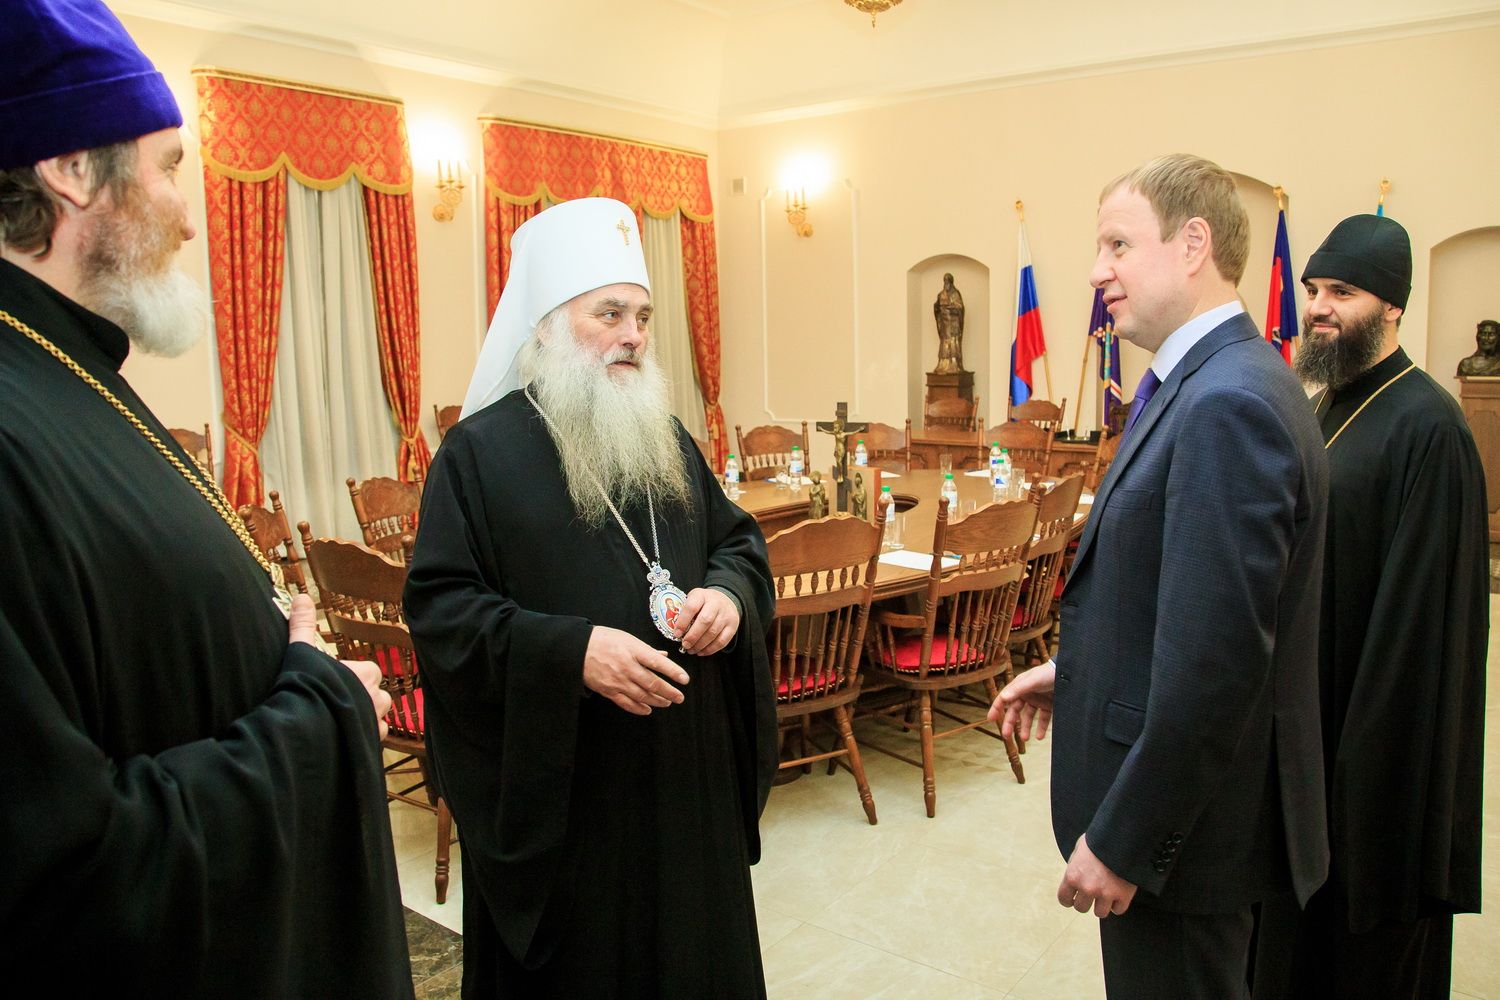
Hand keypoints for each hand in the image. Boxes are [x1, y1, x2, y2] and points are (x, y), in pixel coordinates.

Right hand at [288, 594, 390, 739]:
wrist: (302, 726)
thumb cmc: (305, 686)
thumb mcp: (301, 651)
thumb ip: (303, 624)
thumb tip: (301, 597)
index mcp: (367, 673)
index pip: (369, 672)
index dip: (352, 677)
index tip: (335, 681)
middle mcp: (377, 697)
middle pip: (377, 695)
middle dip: (363, 698)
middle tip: (336, 702)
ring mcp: (375, 722)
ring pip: (378, 719)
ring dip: (365, 719)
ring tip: (341, 721)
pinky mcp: (369, 743)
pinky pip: (373, 740)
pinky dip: (363, 739)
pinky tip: (344, 738)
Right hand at [583, 625, 690, 715]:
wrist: (577, 650)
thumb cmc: (604, 640)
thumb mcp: (627, 638)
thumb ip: (646, 649)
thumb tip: (663, 655)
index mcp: (633, 650)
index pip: (658, 662)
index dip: (673, 672)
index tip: (685, 679)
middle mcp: (627, 667)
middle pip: (653, 683)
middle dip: (669, 692)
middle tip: (680, 697)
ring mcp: (618, 681)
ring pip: (642, 696)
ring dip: (657, 701)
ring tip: (668, 702)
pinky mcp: (609, 691)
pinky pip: (627, 703)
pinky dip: (639, 708)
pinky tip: (648, 710)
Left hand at [673, 588, 739, 655]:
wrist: (725, 599)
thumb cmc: (704, 603)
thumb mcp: (693, 600)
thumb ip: (685, 613)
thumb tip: (677, 632)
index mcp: (702, 595)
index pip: (692, 607)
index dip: (683, 622)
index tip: (677, 633)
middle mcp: (716, 603)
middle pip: (705, 621)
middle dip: (693, 636)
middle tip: (685, 645)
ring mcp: (726, 615)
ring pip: (713, 633)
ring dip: (700, 645)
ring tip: (691, 650)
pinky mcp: (733, 626)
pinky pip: (722, 641)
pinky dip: (710, 649)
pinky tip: (701, 651)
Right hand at [988, 660, 1054, 741]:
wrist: (1069, 673)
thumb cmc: (1049, 673)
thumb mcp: (1032, 681)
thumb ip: (1018, 689)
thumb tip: (1003, 698)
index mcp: (1019, 686)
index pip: (1004, 698)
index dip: (996, 708)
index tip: (990, 719)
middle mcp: (1027, 694)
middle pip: (1015, 711)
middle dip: (1010, 723)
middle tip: (1006, 735)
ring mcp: (1038, 701)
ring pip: (1028, 717)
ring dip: (1025, 727)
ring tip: (1025, 738)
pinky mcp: (1048, 706)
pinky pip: (1043, 719)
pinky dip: (1041, 728)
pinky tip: (1039, 736)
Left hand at [1058, 834, 1136, 917]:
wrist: (1122, 837)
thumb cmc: (1099, 840)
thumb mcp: (1080, 849)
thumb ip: (1075, 866)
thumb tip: (1075, 877)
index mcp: (1072, 876)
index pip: (1064, 899)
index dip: (1069, 899)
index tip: (1073, 898)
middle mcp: (1087, 888)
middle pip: (1081, 908)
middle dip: (1086, 902)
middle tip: (1092, 895)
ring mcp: (1105, 893)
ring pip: (1100, 913)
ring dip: (1102, 905)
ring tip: (1106, 896)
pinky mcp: (1123, 895)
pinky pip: (1118, 910)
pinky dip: (1118, 904)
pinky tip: (1118, 895)